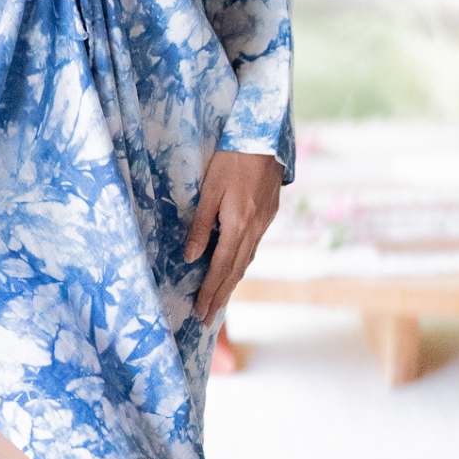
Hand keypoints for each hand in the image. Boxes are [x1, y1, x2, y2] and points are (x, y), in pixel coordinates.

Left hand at [184, 150, 282, 323]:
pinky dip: (241, 265)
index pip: (221, 267)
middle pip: (235, 271)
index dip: (210, 291)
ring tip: (219, 302)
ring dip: (231, 284)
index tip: (200, 312)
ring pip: (246, 261)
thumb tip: (190, 258)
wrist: (265, 138)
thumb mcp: (210, 190)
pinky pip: (253, 248)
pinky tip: (235, 270)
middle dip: (220, 296)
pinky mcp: (269, 215)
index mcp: (238, 224)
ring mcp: (265, 223)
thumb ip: (200, 225)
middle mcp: (255, 229)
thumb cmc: (231, 159)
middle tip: (207, 320)